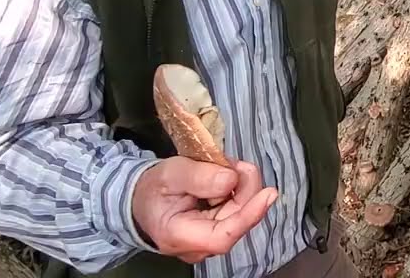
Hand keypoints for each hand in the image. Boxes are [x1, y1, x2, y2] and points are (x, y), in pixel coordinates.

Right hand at [131, 156, 277, 263]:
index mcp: (179, 236)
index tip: (268, 194)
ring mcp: (209, 241)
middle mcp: (198, 246)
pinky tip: (225, 178)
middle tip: (237, 164)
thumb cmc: (152, 188)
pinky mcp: (217, 231)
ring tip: (225, 167)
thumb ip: (199, 177)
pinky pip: (236, 212)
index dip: (248, 216)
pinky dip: (237, 191)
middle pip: (236, 221)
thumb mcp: (170, 173)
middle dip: (246, 189)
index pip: (222, 237)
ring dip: (242, 188)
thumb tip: (230, 180)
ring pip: (240, 215)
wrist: (141, 200)